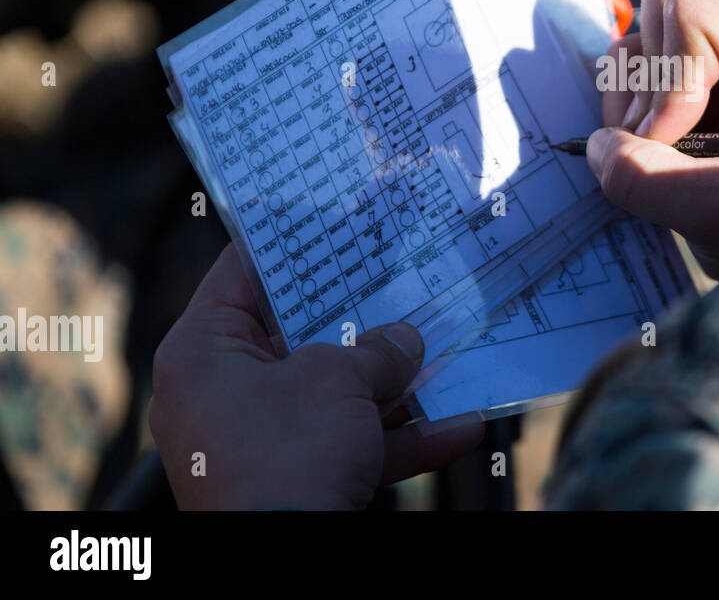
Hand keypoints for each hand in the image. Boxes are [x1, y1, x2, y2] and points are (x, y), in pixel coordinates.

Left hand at [148, 244, 482, 508]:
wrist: (285, 559)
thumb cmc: (287, 455)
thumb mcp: (338, 380)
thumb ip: (376, 350)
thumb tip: (405, 341)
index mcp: (204, 352)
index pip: (241, 273)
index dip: (291, 242)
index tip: (331, 214)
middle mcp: (222, 393)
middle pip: (299, 335)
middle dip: (361, 317)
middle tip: (399, 278)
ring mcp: (258, 441)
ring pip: (334, 394)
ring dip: (394, 383)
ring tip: (444, 355)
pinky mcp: (293, 480)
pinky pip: (350, 445)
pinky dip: (400, 438)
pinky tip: (459, 429)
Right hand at [588, 0, 718, 277]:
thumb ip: (655, 180)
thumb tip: (597, 147)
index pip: (695, 15)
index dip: (671, 78)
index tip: (671, 141)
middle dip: (646, 68)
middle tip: (656, 137)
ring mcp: (701, 74)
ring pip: (634, 43)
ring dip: (627, 103)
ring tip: (655, 158)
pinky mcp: (671, 103)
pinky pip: (621, 81)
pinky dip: (618, 120)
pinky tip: (647, 160)